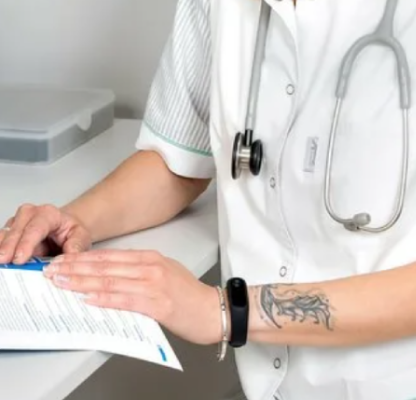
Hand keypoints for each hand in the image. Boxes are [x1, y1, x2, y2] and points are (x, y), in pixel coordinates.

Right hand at [0, 204, 91, 262]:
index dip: (27, 242)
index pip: (36, 227)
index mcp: (49, 214)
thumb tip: (67, 259)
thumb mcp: (81, 237)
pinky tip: (2, 263)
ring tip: (2, 263)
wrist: (63, 230)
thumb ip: (76, 247)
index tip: (20, 258)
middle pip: (16, 230)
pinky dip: (1, 251)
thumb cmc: (70, 233)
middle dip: (9, 247)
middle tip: (4, 262)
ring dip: (2, 248)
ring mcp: (16, 223)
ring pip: (4, 234)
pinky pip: (0, 242)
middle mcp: (29, 214)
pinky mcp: (8, 233)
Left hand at [43, 249, 222, 345]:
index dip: (82, 258)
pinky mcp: (158, 303)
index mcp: (150, 257)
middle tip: (52, 269)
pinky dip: (104, 298)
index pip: (108, 256)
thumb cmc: (189, 296)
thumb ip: (137, 274)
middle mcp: (150, 266)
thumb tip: (107, 279)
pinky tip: (88, 298)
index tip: (62, 261)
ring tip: (62, 282)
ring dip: (82, 281)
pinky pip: (124, 299)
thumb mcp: (163, 274)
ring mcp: (153, 283)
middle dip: (75, 267)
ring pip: (110, 280)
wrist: (214, 309)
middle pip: (105, 265)